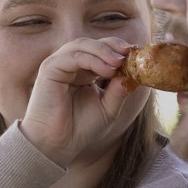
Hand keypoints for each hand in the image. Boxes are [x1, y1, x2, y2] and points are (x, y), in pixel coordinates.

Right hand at [20, 37, 133, 166]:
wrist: (58, 144)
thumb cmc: (80, 128)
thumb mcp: (108, 107)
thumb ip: (119, 90)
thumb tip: (132, 74)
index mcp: (83, 71)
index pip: (101, 50)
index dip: (118, 50)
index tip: (136, 54)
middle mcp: (70, 65)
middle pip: (92, 43)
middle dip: (113, 45)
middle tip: (130, 52)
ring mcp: (59, 65)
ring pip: (82, 45)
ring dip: (103, 51)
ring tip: (119, 62)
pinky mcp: (50, 69)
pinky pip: (73, 57)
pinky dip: (92, 60)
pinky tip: (106, 71)